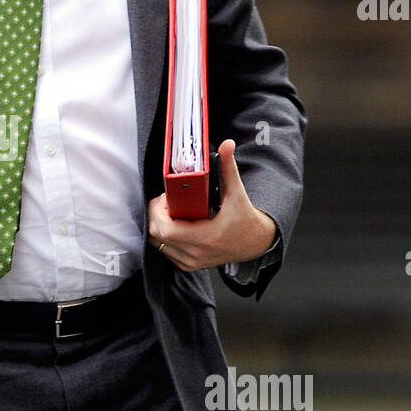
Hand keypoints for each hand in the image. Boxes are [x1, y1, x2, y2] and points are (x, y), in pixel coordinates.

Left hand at [147, 138, 276, 271]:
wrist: (255, 242)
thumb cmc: (245, 219)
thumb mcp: (237, 193)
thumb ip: (229, 168)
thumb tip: (227, 145)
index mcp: (205, 237)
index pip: (165, 229)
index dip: (158, 212)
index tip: (166, 198)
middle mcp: (196, 253)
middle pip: (156, 236)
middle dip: (156, 216)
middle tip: (167, 202)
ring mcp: (191, 262)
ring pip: (158, 244)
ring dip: (158, 226)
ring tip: (171, 212)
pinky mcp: (189, 265)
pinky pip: (165, 251)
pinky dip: (164, 238)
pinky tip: (174, 225)